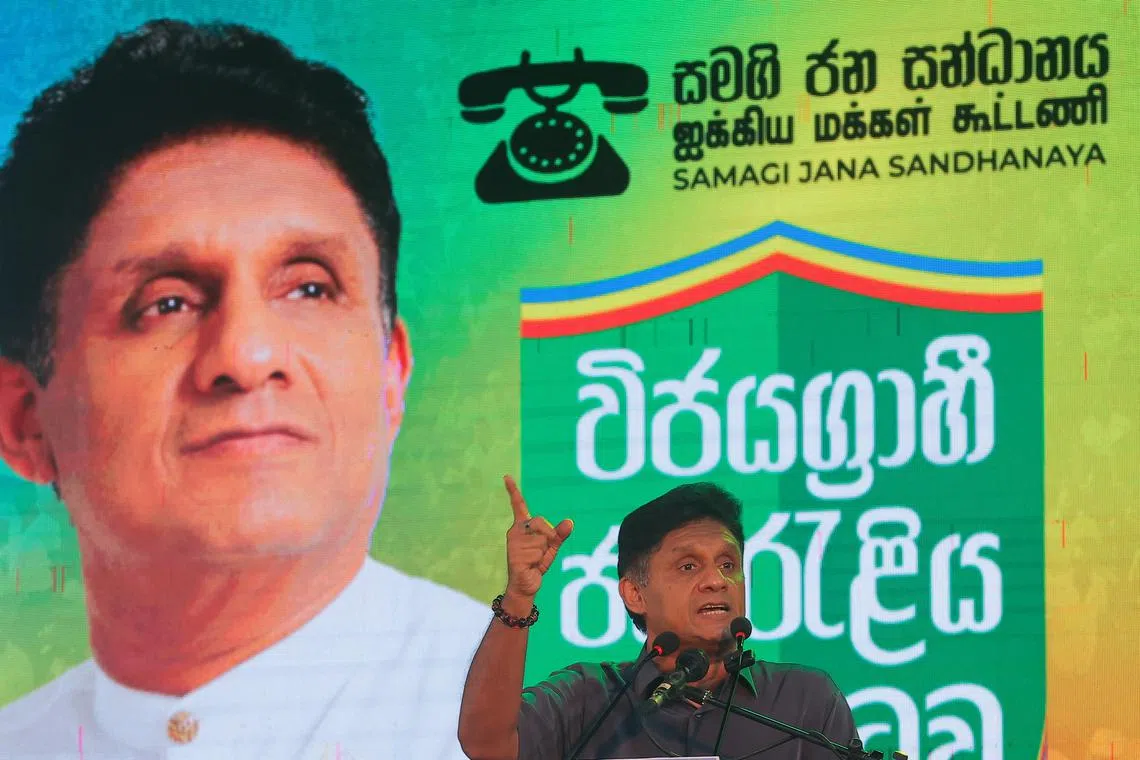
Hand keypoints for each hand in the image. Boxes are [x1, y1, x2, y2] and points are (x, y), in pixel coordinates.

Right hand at [502, 475, 572, 603]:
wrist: (525, 586)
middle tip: (541, 552)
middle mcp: (515, 531)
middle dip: (549, 537)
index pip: (519, 506)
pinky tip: (531, 565)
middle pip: (541, 522)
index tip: (507, 477)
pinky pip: (538, 551)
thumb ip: (560, 535)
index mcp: (522, 527)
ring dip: (544, 551)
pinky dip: (539, 560)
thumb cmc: (536, 565)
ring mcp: (514, 542)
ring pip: (542, 538)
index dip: (513, 491)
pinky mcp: (515, 553)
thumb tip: (570, 522)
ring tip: (534, 560)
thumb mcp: (551, 548)